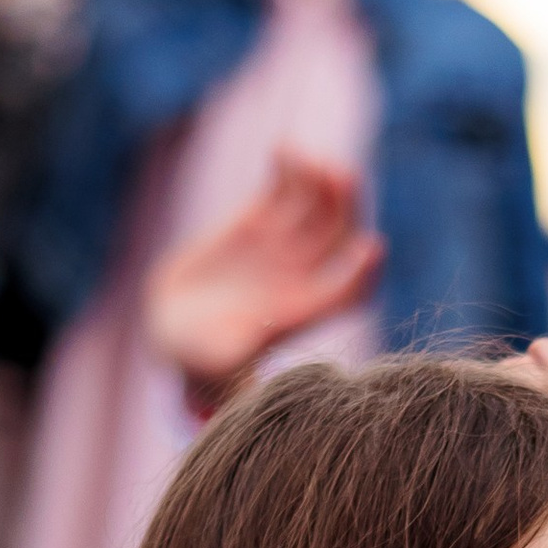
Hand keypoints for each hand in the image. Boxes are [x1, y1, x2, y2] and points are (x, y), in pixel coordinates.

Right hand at [144, 153, 385, 414]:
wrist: (175, 335)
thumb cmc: (197, 362)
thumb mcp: (214, 372)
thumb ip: (234, 377)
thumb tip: (252, 398)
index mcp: (301, 313)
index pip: (351, 293)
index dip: (363, 274)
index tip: (372, 249)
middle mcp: (302, 276)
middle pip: (342, 236)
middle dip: (347, 207)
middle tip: (339, 175)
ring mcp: (284, 246)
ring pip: (319, 206)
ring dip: (321, 179)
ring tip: (304, 157)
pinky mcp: (261, 222)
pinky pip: (286, 188)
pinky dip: (289, 168)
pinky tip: (282, 149)